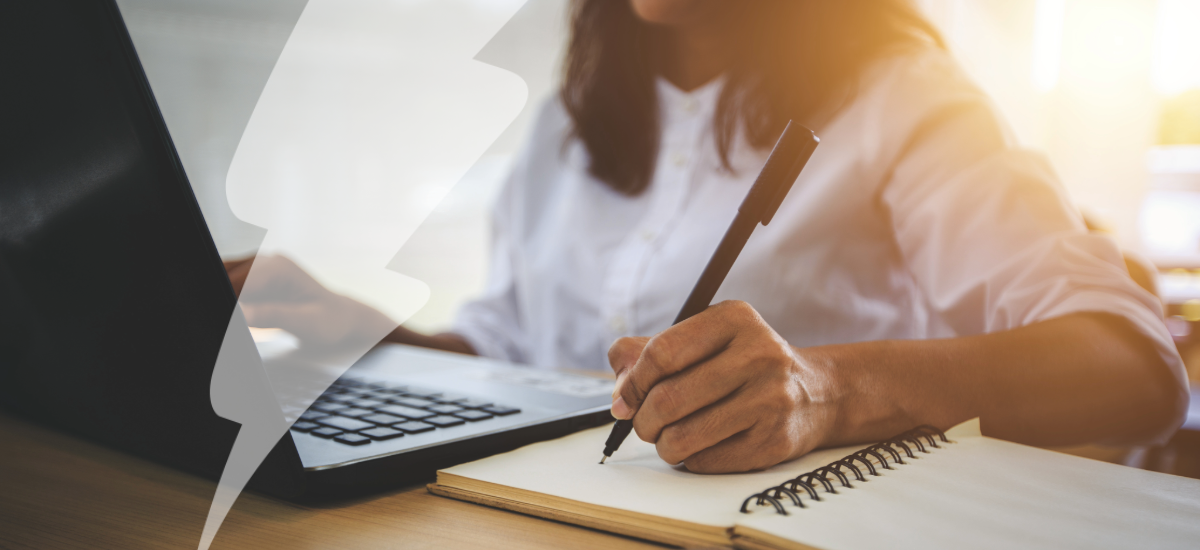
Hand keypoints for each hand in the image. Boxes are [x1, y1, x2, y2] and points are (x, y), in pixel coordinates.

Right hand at [230, 255, 395, 349]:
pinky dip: (235, 300)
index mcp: (279, 267)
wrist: (341, 319)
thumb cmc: (329, 320)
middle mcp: (268, 262)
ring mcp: (261, 269)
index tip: (230, 313)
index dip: (228, 296)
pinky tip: (248, 314)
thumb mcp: (304, 322)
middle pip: (228, 275)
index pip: (238, 279)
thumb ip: (273, 315)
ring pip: (228, 279)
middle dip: (227, 296)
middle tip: (242, 319)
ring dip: (230, 297)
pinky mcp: (257, 281)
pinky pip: (234, 286)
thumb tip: (242, 313)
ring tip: (249, 316)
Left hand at [607, 301, 839, 472]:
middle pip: (668, 398)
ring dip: (663, 444)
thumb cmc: (744, 365)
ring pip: (683, 436)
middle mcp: (758, 354)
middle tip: (645, 424)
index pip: (662, 353)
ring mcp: (770, 399)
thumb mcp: (704, 340)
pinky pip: (705, 461)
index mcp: (735, 319)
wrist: (815, 394)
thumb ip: (650, 353)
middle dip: (643, 420)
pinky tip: (702, 445)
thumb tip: (619, 393)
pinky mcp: (774, 441)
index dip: (632, 382)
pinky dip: (690, 459)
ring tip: (669, 437)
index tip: (625, 399)